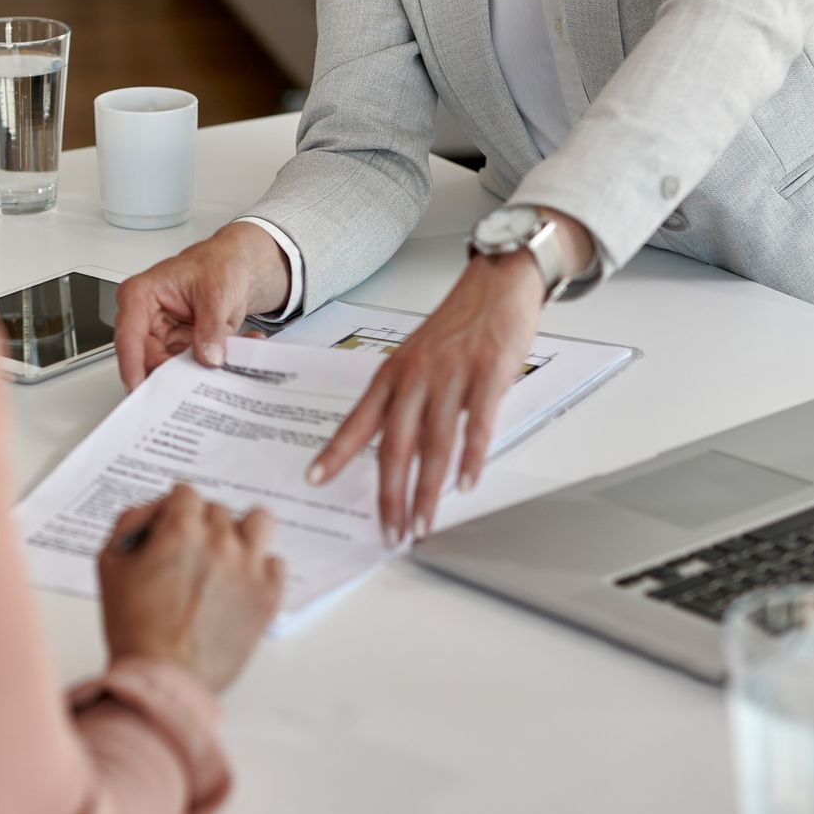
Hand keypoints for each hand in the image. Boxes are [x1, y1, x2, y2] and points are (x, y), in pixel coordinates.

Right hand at [98, 485, 283, 693]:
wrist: (163, 678)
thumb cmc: (134, 628)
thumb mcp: (110, 565)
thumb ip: (131, 523)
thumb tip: (155, 510)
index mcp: (181, 528)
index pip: (186, 493)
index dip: (174, 511)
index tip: (172, 529)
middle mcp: (219, 540)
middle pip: (218, 510)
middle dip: (202, 527)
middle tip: (190, 557)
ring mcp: (248, 566)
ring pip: (258, 523)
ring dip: (243, 533)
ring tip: (228, 556)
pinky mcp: (268, 595)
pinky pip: (276, 563)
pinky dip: (261, 570)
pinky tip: (241, 585)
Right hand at [113, 223, 291, 389]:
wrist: (234, 266)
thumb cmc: (216, 264)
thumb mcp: (216, 292)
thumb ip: (211, 326)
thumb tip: (208, 357)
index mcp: (141, 295)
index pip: (129, 335)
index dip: (131, 365)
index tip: (140, 388)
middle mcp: (145, 319)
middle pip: (147, 360)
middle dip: (172, 377)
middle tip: (196, 386)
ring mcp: (162, 336)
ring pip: (168, 370)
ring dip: (197, 372)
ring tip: (224, 363)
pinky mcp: (179, 348)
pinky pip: (189, 368)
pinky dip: (211, 366)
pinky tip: (233, 357)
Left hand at [309, 254, 543, 545]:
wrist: (498, 282)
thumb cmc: (459, 323)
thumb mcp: (419, 356)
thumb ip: (408, 400)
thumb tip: (403, 450)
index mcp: (394, 372)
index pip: (358, 420)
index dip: (336, 452)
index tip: (315, 479)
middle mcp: (416, 376)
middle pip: (395, 446)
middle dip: (390, 495)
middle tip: (389, 531)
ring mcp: (451, 376)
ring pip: (434, 446)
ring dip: (427, 492)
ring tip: (422, 524)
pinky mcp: (487, 376)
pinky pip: (477, 428)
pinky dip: (471, 461)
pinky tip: (465, 486)